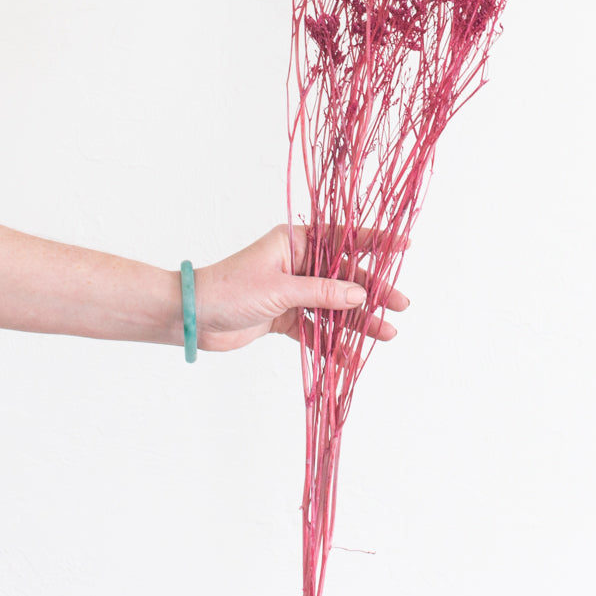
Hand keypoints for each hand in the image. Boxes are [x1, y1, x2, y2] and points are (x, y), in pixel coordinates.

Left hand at [192, 224, 409, 351]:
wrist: (191, 318)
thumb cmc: (228, 290)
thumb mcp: (279, 289)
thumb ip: (322, 292)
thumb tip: (359, 294)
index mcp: (295, 242)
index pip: (343, 238)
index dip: (375, 241)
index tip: (404, 245)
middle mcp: (298, 263)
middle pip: (345, 276)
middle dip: (372, 292)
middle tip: (399, 305)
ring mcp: (292, 290)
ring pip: (334, 304)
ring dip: (357, 320)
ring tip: (384, 335)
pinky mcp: (284, 316)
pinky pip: (316, 327)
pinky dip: (332, 341)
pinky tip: (350, 356)